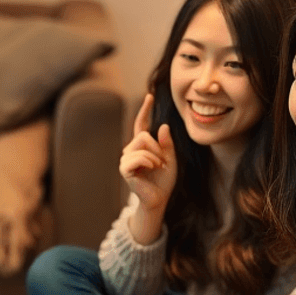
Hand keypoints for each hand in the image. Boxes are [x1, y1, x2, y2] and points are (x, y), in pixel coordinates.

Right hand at [120, 95, 177, 241]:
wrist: (158, 199)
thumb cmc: (163, 180)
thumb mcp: (170, 159)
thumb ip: (167, 143)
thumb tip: (163, 125)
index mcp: (141, 146)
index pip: (140, 124)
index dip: (145, 110)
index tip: (150, 95)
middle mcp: (130, 150)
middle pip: (144, 134)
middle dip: (158, 147)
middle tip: (161, 163)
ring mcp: (126, 159)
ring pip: (142, 143)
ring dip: (155, 156)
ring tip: (157, 168)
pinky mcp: (125, 168)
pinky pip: (138, 156)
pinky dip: (149, 162)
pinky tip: (151, 169)